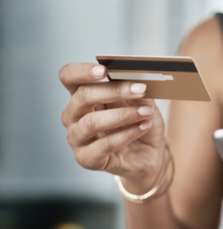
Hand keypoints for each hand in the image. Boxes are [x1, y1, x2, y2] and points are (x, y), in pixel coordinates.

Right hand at [59, 63, 166, 192]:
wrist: (148, 155)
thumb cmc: (140, 124)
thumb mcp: (143, 103)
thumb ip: (137, 92)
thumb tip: (138, 82)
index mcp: (82, 96)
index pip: (68, 77)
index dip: (82, 71)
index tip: (104, 70)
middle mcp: (73, 115)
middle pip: (82, 96)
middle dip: (114, 91)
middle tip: (141, 89)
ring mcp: (76, 138)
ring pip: (93, 122)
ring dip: (123, 115)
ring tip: (146, 112)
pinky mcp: (86, 158)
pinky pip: (104, 144)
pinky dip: (127, 134)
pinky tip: (143, 127)